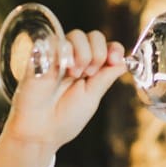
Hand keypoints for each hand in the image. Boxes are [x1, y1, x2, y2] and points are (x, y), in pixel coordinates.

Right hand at [0, 30, 124, 166]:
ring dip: (82, 53)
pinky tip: (60, 70)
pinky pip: (56, 40)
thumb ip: (107, 77)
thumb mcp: (92, 97)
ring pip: (77, 35)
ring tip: (73, 74)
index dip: (114, 49)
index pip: (106, 47)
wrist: (40, 131)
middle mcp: (75, 60)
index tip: (115, 59)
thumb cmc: (65, 119)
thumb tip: (125, 62)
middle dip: (98, 53)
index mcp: (90, 69)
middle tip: (88, 74)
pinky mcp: (40, 55)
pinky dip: (63, 53)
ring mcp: (58, 57)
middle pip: (94, 36)